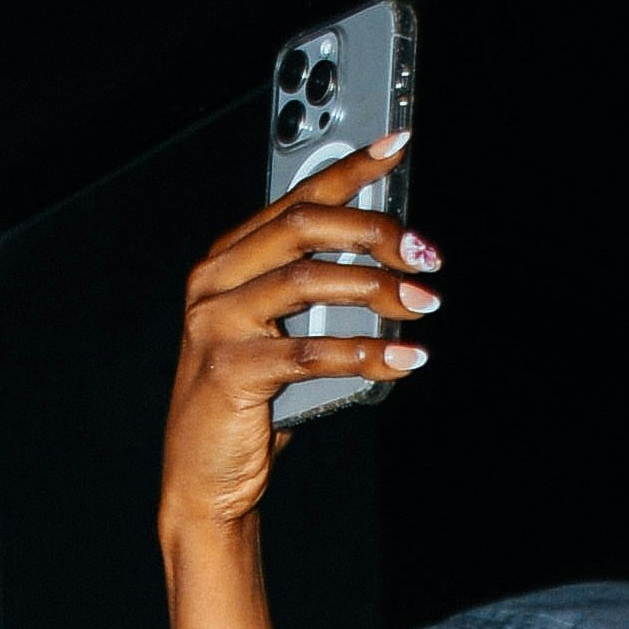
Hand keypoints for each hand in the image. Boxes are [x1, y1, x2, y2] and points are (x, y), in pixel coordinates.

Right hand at [162, 137, 439, 538]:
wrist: (204, 482)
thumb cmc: (248, 407)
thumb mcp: (282, 336)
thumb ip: (317, 296)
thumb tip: (392, 265)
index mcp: (227, 261)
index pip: (295, 198)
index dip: (349, 168)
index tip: (397, 146)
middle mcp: (214, 281)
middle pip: (303, 226)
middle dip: (373, 230)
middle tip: (424, 253)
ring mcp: (215, 323)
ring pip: (308, 280)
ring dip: (377, 290)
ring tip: (424, 304)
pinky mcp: (228, 370)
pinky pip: (309, 352)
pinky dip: (365, 354)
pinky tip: (403, 358)